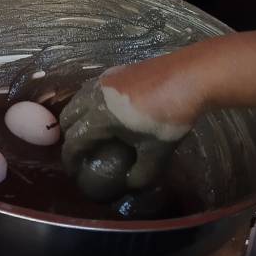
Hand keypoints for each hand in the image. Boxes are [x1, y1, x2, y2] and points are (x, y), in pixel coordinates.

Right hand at [59, 70, 193, 193]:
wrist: (188, 78)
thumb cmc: (168, 117)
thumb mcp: (157, 152)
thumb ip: (142, 173)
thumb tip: (131, 185)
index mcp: (98, 117)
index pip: (73, 141)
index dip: (70, 159)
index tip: (72, 171)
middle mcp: (93, 96)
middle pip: (67, 117)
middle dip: (69, 136)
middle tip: (81, 151)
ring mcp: (103, 80)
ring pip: (77, 99)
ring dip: (77, 117)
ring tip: (90, 130)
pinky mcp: (115, 70)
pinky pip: (91, 89)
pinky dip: (88, 102)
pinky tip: (106, 109)